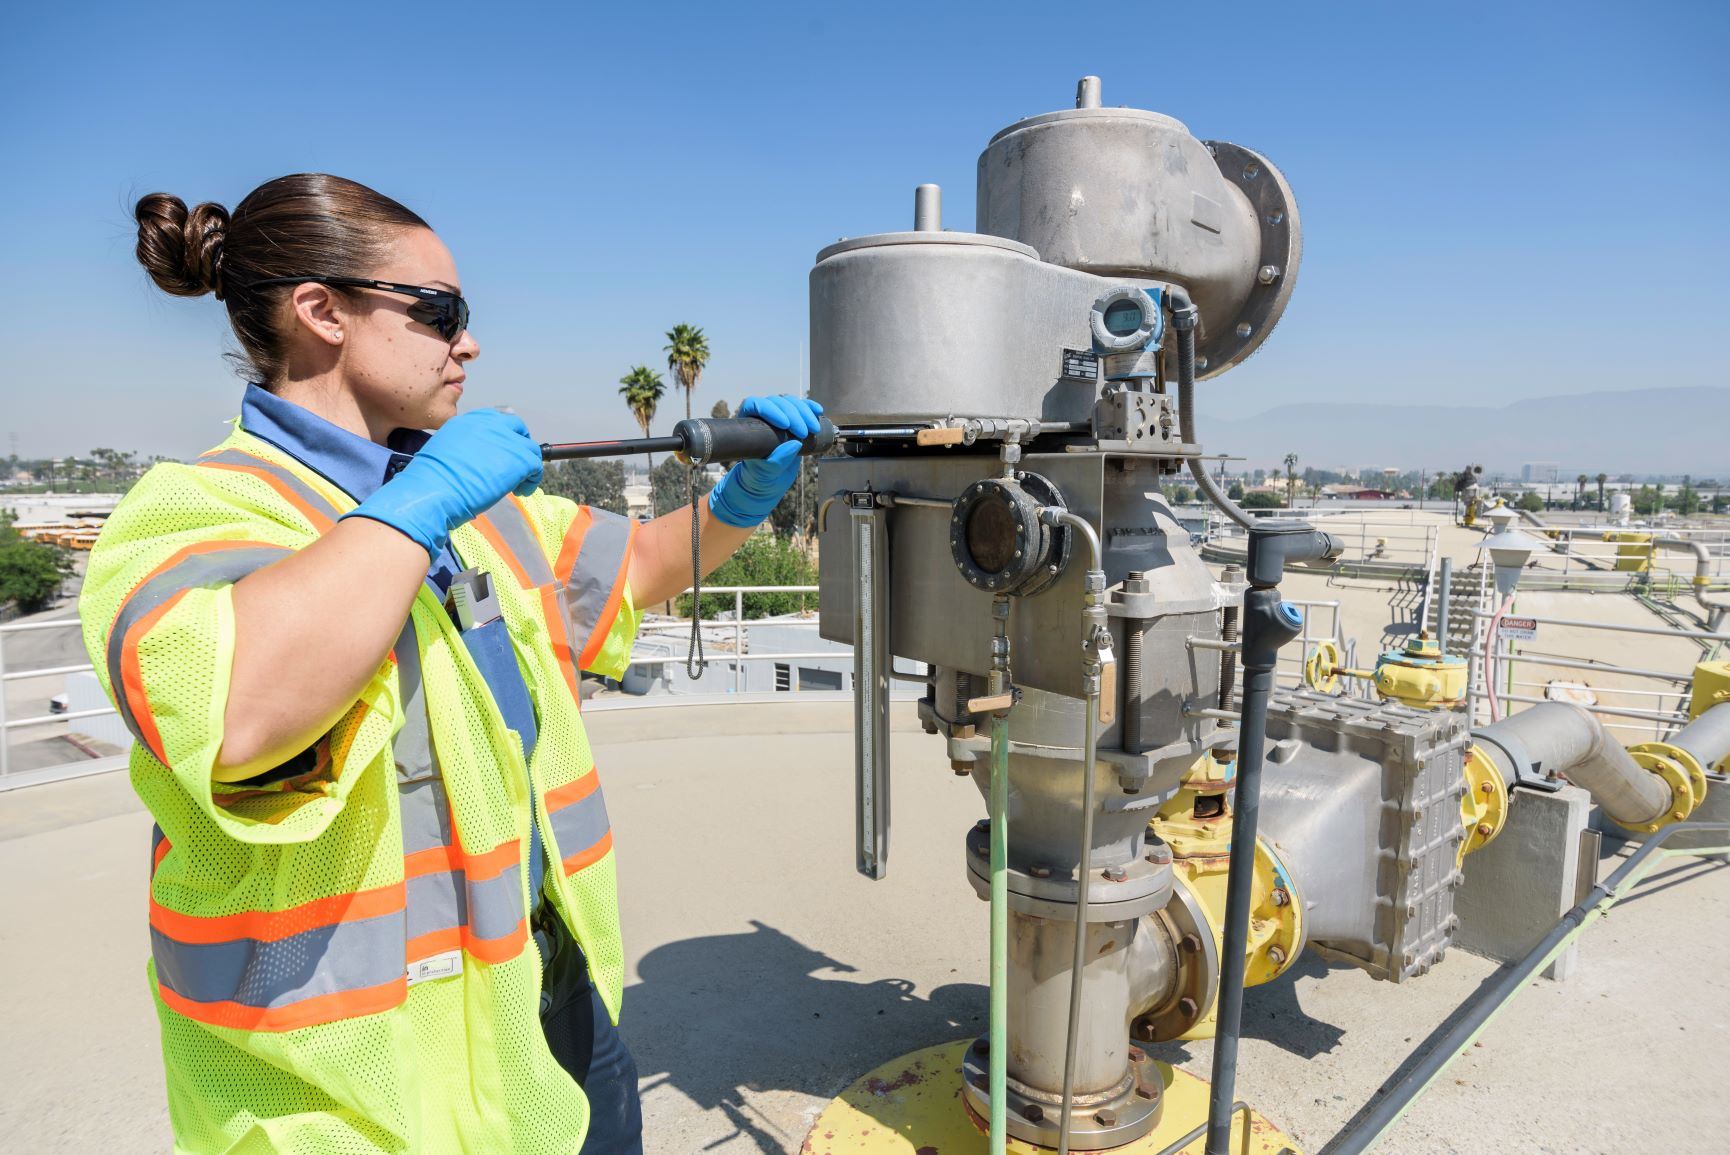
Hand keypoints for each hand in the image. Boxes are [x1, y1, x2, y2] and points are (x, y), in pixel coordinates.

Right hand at [343, 409, 543, 556]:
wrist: (432, 489)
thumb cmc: (430, 480)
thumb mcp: (443, 451)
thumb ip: (462, 449)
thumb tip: (473, 461)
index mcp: (467, 421)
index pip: (493, 419)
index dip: (500, 435)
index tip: (499, 452)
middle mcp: (488, 424)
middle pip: (515, 427)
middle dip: (518, 444)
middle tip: (514, 464)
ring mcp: (506, 440)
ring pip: (529, 448)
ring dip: (526, 466)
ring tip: (517, 484)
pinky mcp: (519, 458)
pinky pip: (536, 466)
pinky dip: (532, 480)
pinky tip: (521, 491)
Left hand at [706, 394, 824, 528]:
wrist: (769, 481)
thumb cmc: (760, 476)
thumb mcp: (766, 473)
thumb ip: (777, 461)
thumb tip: (795, 443)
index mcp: (747, 425)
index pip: (756, 405)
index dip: (771, 410)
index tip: (785, 424)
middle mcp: (761, 417)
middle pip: (776, 402)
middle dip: (793, 414)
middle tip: (803, 433)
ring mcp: (778, 416)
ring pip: (790, 402)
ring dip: (804, 412)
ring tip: (814, 429)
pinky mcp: (793, 420)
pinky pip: (801, 407)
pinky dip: (810, 408)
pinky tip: (818, 412)